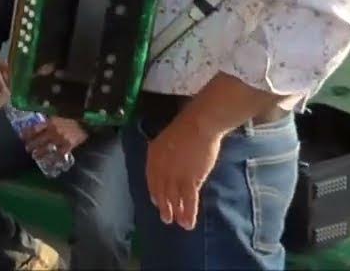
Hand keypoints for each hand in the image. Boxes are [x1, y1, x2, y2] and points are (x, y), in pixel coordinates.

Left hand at [22, 116, 87, 161]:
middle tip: (27, 148)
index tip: (22, 136)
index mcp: (51, 121)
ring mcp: (60, 139)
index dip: (27, 133)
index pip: (35, 129)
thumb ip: (51, 117)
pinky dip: (53, 159)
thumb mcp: (60, 113)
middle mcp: (53, 131)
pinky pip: (58, 154)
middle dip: (31, 145)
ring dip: (39, 153)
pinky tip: (49, 161)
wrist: (88, 120)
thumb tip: (42, 119)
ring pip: (46, 148)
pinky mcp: (68, 146)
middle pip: (38, 140)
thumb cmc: (74, 115)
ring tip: (35, 156)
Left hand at [145, 109, 223, 230]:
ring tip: (179, 224)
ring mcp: (174, 176)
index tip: (156, 202)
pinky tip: (189, 221)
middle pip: (161, 192)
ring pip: (174, 199)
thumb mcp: (166, 140)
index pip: (152, 179)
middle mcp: (160, 169)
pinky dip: (189, 212)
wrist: (198, 125)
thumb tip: (167, 166)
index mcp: (153, 157)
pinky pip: (188, 200)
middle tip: (166, 218)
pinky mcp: (190, 180)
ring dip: (176, 213)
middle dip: (164, 206)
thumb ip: (164, 155)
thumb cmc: (186, 129)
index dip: (154, 192)